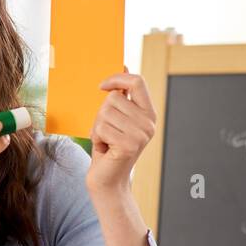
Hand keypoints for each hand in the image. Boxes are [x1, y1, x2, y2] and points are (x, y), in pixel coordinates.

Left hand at [86, 68, 156, 195]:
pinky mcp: (129, 145)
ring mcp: (141, 134)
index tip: (102, 86)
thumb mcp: (115, 118)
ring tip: (105, 141)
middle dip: (101, 114)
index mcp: (148, 113)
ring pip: (105, 113)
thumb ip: (121, 96)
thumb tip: (123, 65)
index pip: (137, 81)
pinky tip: (104, 149)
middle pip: (114, 98)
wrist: (107, 179)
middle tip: (105, 132)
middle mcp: (149, 123)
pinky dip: (96, 138)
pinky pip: (102, 128)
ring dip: (97, 127)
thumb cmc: (108, 147)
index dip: (117, 78)